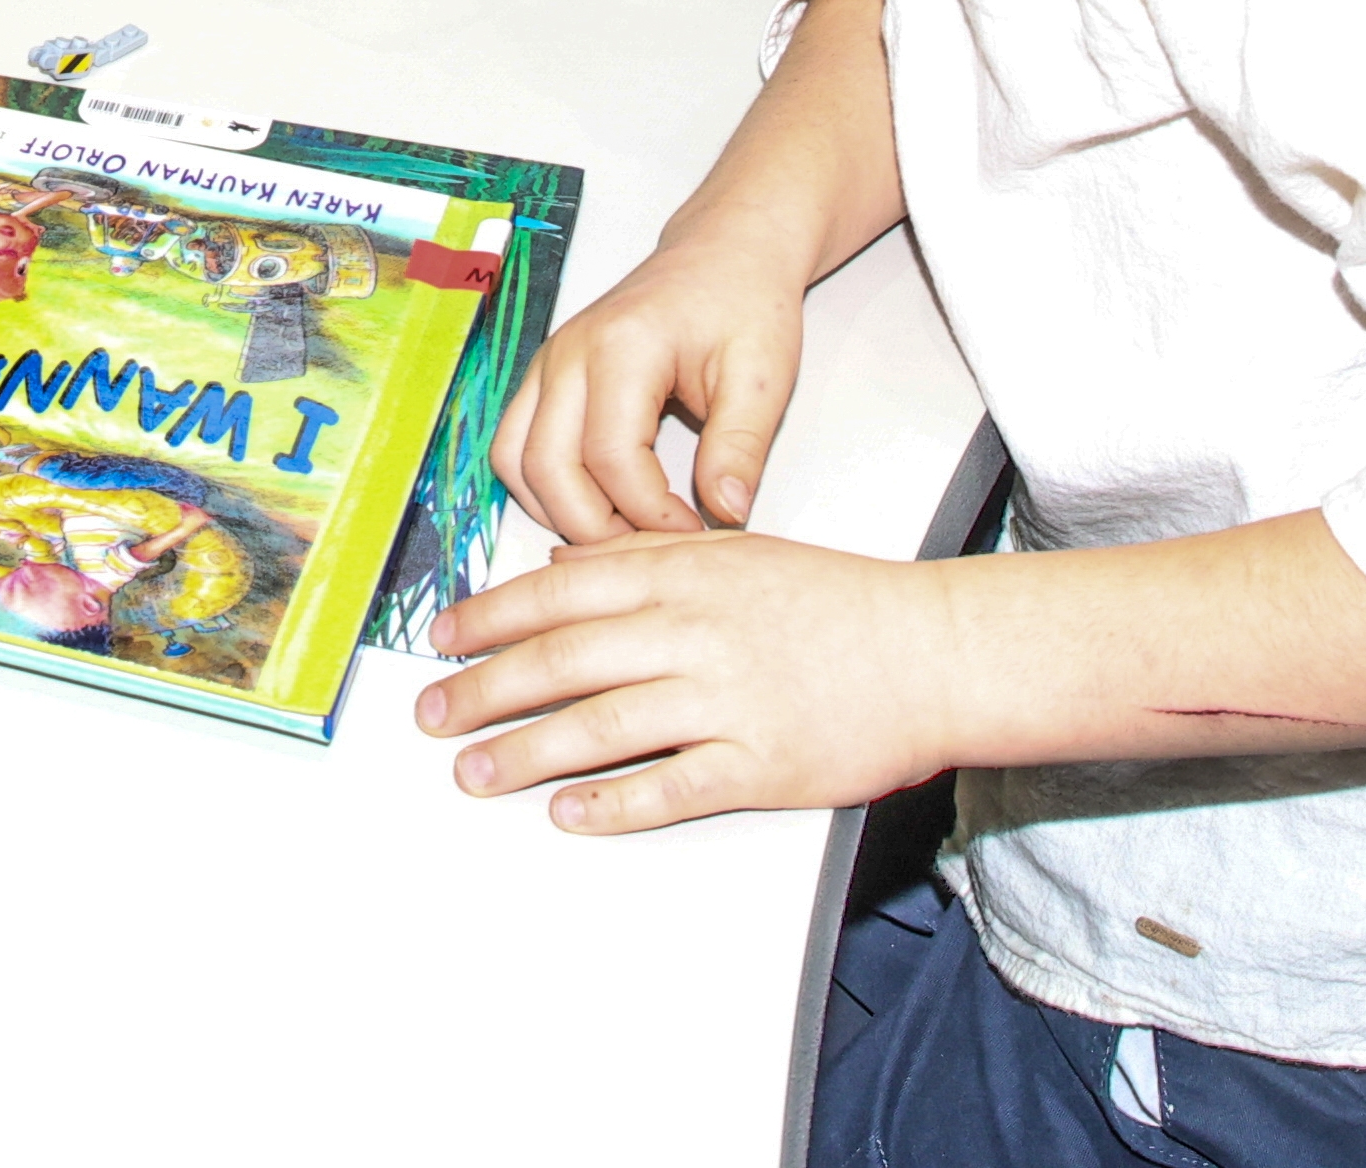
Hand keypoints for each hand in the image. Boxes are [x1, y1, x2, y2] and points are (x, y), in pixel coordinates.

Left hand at [420, 530, 965, 833]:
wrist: (934, 651)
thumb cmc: (839, 601)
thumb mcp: (736, 552)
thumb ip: (647, 560)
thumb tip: (565, 565)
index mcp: (684, 574)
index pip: (559, 592)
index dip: (489, 616)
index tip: (442, 638)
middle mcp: (693, 632)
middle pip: (561, 660)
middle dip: (483, 689)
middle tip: (430, 713)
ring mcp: (725, 700)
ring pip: (599, 727)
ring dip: (525, 752)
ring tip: (473, 772)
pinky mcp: (759, 765)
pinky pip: (668, 788)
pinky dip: (611, 804)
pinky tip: (567, 814)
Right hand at [497, 227, 809, 540]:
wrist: (725, 252)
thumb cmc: (744, 302)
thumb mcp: (764, 376)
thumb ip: (742, 449)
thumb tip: (726, 514)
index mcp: (623, 345)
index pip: (611, 456)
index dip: (649, 512)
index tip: (693, 531)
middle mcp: (569, 352)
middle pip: (547, 466)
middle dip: (594, 526)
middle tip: (650, 549)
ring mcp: (549, 362)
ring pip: (514, 461)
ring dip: (558, 510)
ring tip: (622, 531)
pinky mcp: (546, 376)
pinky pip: (516, 444)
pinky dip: (544, 485)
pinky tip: (597, 503)